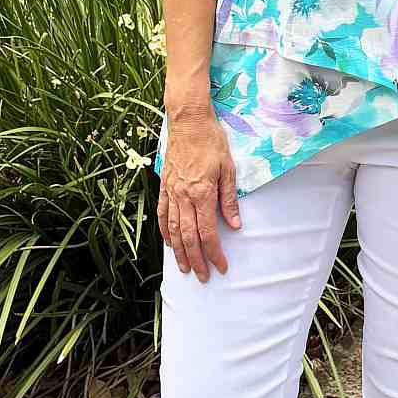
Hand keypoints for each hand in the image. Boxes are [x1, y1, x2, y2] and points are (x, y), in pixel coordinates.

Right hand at [156, 110, 240, 280]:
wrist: (188, 121)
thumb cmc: (212, 141)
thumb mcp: (228, 169)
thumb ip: (229, 199)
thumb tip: (234, 225)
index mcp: (202, 193)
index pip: (208, 232)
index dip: (214, 253)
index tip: (221, 266)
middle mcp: (184, 196)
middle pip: (189, 237)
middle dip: (197, 260)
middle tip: (203, 276)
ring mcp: (171, 192)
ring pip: (173, 229)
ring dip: (179, 251)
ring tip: (184, 268)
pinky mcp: (165, 186)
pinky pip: (163, 213)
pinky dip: (165, 231)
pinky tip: (169, 242)